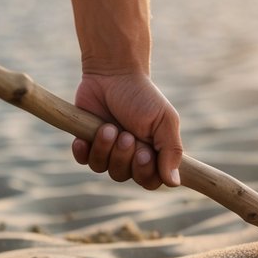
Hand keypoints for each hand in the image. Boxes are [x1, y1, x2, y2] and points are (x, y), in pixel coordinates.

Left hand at [71, 73, 182, 188]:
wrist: (113, 73)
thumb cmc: (142, 96)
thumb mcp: (165, 121)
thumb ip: (172, 151)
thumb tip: (174, 183)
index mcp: (153, 152)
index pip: (150, 181)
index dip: (145, 172)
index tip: (145, 152)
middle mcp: (130, 155)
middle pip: (125, 177)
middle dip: (124, 157)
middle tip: (127, 135)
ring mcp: (107, 150)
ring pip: (102, 169)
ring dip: (105, 149)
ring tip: (108, 128)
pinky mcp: (87, 142)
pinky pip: (83, 160)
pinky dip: (84, 151)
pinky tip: (86, 137)